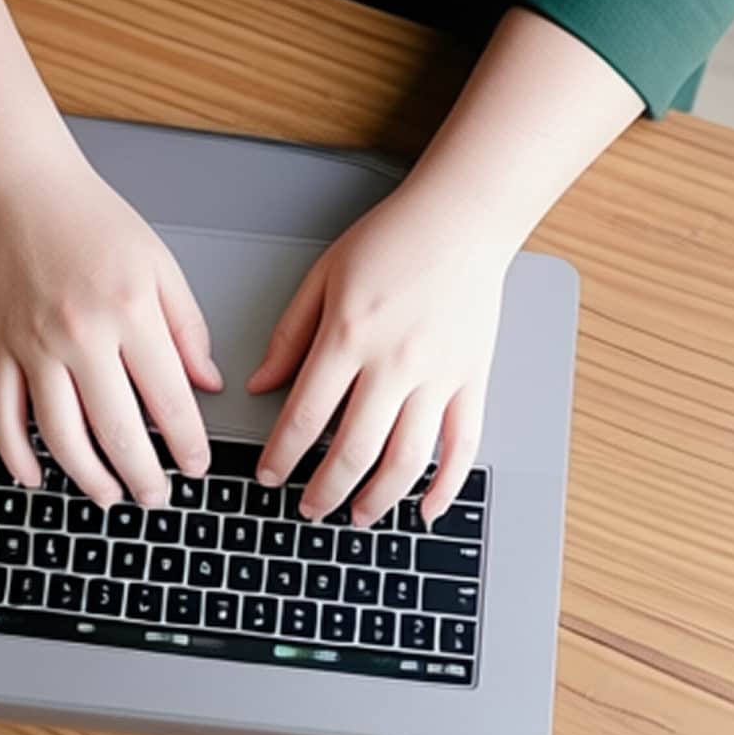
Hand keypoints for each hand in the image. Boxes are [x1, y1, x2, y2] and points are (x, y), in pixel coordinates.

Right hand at [0, 156, 222, 506]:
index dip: (187, 445)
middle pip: (117, 430)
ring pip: (60, 436)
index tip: (196, 466)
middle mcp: (81, 335)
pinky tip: (37, 477)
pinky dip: (16, 455)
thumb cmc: (95, 222)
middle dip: (144, 477)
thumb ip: (189, 327)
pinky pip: (3, 416)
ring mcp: (34, 346)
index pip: (169, 400)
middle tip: (157, 498)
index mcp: (130, 312)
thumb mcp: (161, 265)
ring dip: (88, 478)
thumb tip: (208, 383)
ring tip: (110, 495)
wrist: (26, 191)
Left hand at [245, 181, 511, 529]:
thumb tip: (260, 385)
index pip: (304, 416)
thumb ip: (290, 335)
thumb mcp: (323, 275)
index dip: (281, 456)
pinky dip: (447, 485)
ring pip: (406, 459)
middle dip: (324, 490)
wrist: (460, 219)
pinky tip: (427, 508)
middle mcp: (394, 363)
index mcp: (348, 336)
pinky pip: (463, 445)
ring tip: (358, 516)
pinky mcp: (472, 379)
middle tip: (308, 509)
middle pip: (352, 450)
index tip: (268, 476)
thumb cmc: (392, 239)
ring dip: (378, 498)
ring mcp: (438, 375)